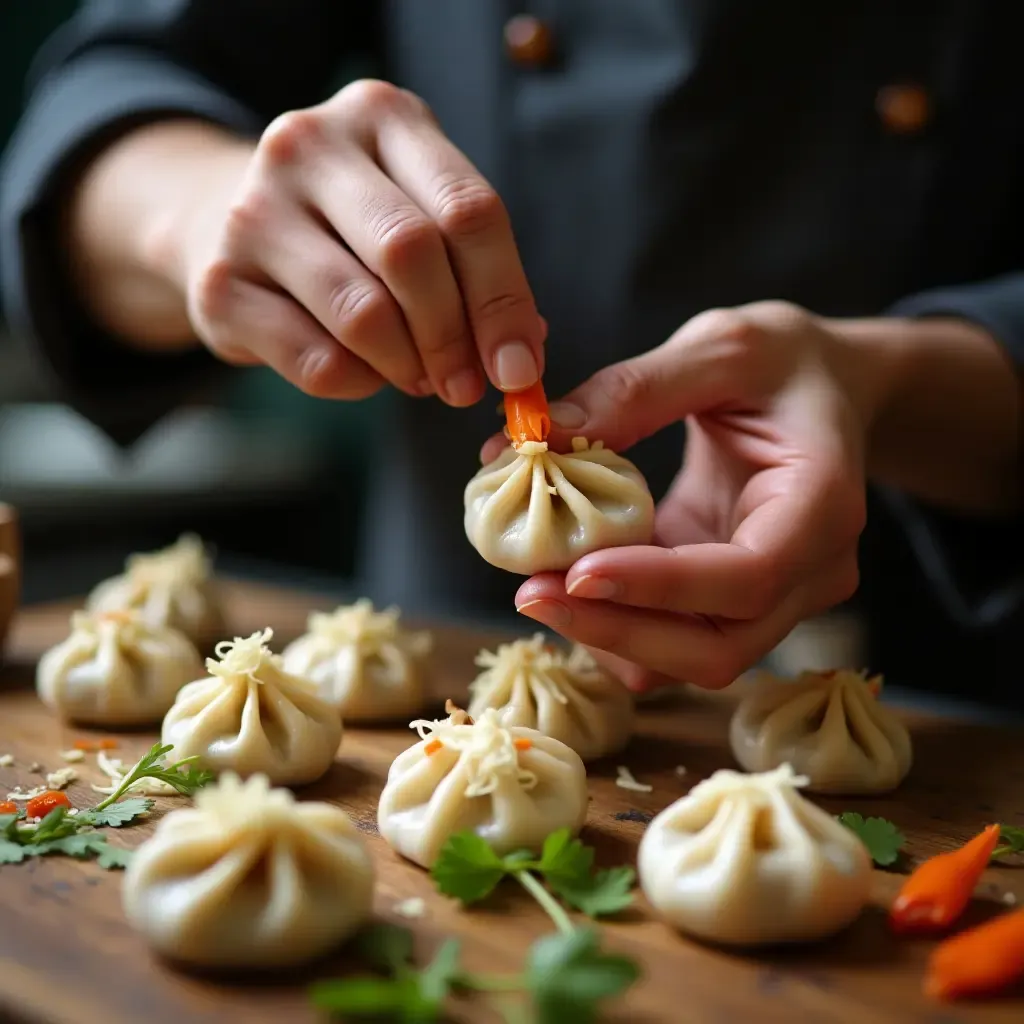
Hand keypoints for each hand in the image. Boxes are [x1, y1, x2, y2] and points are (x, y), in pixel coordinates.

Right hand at [173, 81, 545, 402]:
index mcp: (381, 115)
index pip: (467, 209)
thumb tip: (523, 352)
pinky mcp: (219, 284)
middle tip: (467, 386)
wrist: (222, 218)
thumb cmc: (348, 224)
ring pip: (362, 312)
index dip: (505, 299)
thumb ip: (471, 267)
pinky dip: (359, 383)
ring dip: (409, 366)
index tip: (521, 365)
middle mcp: (309, 146)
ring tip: (422, 379)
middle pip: (411, 253)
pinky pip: (316, 359)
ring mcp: (254, 211)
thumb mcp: (416, 209)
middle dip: (454, 337)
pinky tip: (366, 373)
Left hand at [504, 302, 870, 690]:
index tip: (575, 573)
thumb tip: (544, 437)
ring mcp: (776, 599)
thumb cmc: (783, 363)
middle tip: (529, 592)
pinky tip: (565, 580)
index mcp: (822, 505)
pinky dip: (616, 622)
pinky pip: (673, 638)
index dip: (661, 587)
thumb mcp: (719, 348)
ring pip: (690, 660)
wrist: (824, 391)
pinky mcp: (732, 602)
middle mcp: (811, 572)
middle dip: (618, 630)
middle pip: (718, 648)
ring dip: (608, 635)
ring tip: (536, 584)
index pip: (749, 577)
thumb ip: (636, 389)